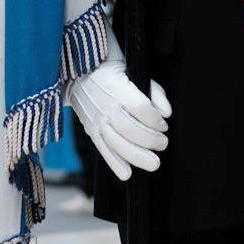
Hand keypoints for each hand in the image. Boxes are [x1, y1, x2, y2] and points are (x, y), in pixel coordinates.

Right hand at [65, 55, 170, 180]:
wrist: (76, 75)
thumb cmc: (109, 70)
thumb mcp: (133, 70)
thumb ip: (153, 91)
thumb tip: (167, 113)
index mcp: (117, 87)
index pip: (140, 108)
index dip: (155, 120)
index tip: (163, 125)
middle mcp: (105, 106)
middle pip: (130, 129)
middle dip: (151, 140)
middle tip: (162, 144)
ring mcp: (96, 120)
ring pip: (117, 143)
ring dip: (138, 156)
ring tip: (154, 162)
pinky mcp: (90, 130)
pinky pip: (102, 149)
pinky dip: (114, 163)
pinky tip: (127, 173)